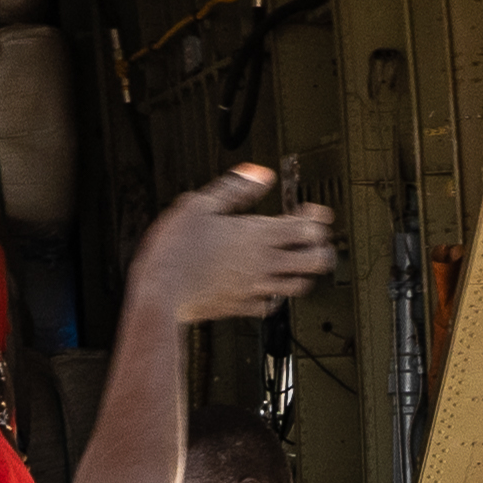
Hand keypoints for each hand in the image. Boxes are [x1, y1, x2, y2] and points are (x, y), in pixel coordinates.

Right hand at [127, 169, 337, 333]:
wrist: (160, 293)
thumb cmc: (176, 249)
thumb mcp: (200, 204)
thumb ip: (235, 188)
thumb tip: (259, 175)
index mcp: (256, 235)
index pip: (306, 228)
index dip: (318, 220)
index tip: (317, 213)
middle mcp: (263, 263)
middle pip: (313, 260)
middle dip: (323, 250)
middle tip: (318, 243)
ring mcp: (254, 288)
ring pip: (298, 286)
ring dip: (305, 274)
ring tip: (302, 267)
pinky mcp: (240, 307)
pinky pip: (270, 306)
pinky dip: (275, 297)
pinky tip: (269, 291)